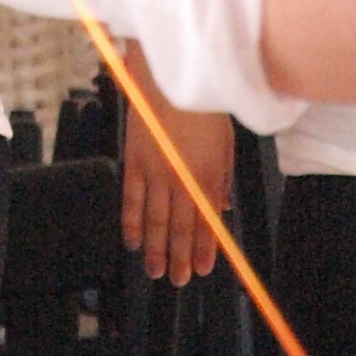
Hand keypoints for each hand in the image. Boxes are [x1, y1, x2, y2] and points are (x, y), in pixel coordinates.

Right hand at [117, 42, 236, 283]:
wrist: (172, 75)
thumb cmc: (201, 104)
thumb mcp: (225, 144)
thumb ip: (222, 180)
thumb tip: (221, 208)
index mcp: (207, 176)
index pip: (207, 223)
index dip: (205, 250)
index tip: (203, 268)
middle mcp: (182, 180)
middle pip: (181, 229)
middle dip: (181, 258)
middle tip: (179, 279)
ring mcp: (156, 173)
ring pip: (155, 221)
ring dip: (156, 249)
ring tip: (156, 270)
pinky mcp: (134, 161)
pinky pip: (131, 200)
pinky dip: (131, 223)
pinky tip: (132, 241)